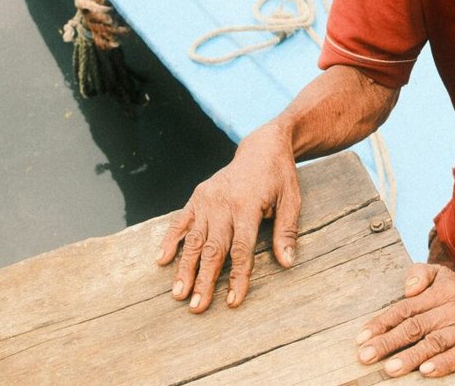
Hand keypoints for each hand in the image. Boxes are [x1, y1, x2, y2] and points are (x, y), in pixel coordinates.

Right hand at [155, 125, 300, 311]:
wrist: (262, 147)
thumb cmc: (280, 177)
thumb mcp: (292, 201)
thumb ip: (286, 232)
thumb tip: (288, 263)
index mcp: (247, 205)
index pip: (241, 248)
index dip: (237, 276)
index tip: (232, 301)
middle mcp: (222, 203)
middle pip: (212, 248)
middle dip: (204, 280)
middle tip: (196, 307)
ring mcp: (207, 199)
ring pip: (193, 239)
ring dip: (184, 267)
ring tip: (177, 293)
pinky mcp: (197, 196)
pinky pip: (181, 221)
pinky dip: (170, 240)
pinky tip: (162, 260)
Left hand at [356, 264, 454, 377]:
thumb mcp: (441, 275)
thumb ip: (420, 274)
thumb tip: (407, 289)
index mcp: (441, 290)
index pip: (406, 307)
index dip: (383, 322)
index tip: (362, 338)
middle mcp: (454, 307)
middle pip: (416, 326)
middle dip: (389, 342)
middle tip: (366, 356)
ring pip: (435, 342)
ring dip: (411, 357)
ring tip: (390, 369)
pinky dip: (443, 364)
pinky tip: (426, 371)